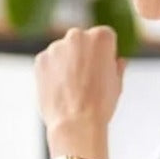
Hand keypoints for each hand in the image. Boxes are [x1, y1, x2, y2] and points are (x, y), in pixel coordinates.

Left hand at [34, 25, 124, 153]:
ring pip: (63, 51)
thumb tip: (118, 61)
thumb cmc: (101, 104)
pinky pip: (48, 62)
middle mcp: (77, 35)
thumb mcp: (117, 83)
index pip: (104, 37)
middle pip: (82, 41)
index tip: (103, 71)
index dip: (105, 56)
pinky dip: (52, 72)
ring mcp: (56, 46)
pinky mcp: (40, 59)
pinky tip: (59, 89)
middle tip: (86, 79)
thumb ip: (116, 67)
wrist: (76, 123)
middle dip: (84, 55)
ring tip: (72, 88)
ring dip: (67, 63)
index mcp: (101, 37)